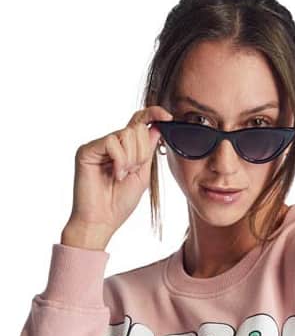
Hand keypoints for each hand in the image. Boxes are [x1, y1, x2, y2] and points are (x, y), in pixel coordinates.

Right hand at [61, 105, 173, 247]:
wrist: (101, 221)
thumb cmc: (119, 204)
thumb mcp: (142, 175)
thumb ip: (148, 152)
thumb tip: (156, 128)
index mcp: (124, 149)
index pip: (139, 122)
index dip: (153, 114)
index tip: (168, 117)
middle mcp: (110, 144)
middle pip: (136, 129)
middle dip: (142, 153)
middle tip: (132, 172)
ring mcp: (98, 146)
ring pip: (126, 134)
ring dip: (131, 159)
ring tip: (121, 176)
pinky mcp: (87, 150)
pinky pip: (112, 142)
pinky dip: (119, 160)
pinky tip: (115, 175)